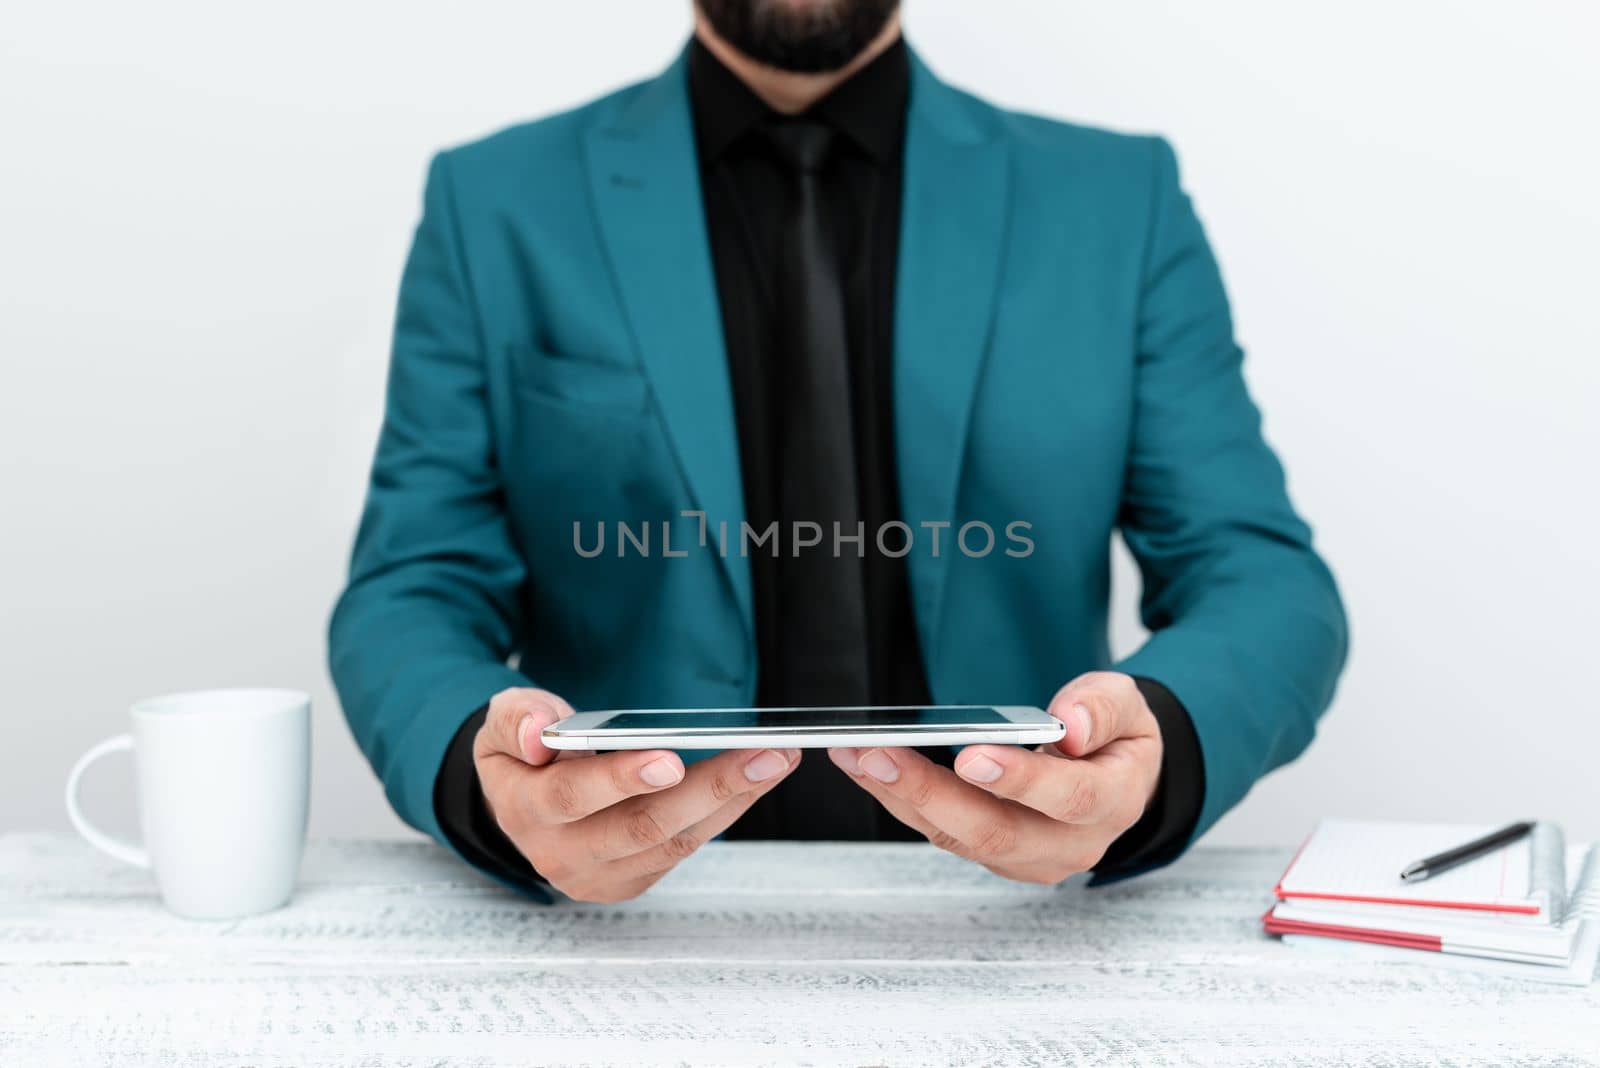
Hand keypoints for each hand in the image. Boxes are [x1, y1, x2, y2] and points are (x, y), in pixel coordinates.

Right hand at [474, 688, 799, 901]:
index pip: (571, 796)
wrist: (521, 800)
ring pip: (673, 842)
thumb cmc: (522, 751)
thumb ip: (516, 718)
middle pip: (641, 827)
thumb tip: (538, 734)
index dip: (622, 779)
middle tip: (762, 755)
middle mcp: (560, 853)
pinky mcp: (630, 880)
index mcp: (523, 809)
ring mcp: (598, 874)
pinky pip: (684, 849)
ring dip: (733, 799)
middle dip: (709, 788)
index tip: (672, 759)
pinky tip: (755, 780)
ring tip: (776, 760)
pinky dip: (724, 813)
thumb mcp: (503, 721)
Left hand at [828, 672, 1161, 883]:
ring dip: (900, 795)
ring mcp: (1029, 856)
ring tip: (854, 754)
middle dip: (930, 793)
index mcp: (1112, 802)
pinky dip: (901, 798)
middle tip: (879, 754)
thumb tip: (1071, 724)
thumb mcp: (1128, 705)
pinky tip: (867, 766)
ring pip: (959, 836)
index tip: (971, 755)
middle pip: (997, 832)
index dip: (1020, 780)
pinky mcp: (995, 855)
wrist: (1117, 777)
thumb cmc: (1116, 738)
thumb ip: (1102, 708)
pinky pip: (943, 832)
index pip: (1068, 799)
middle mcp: (1070, 843)